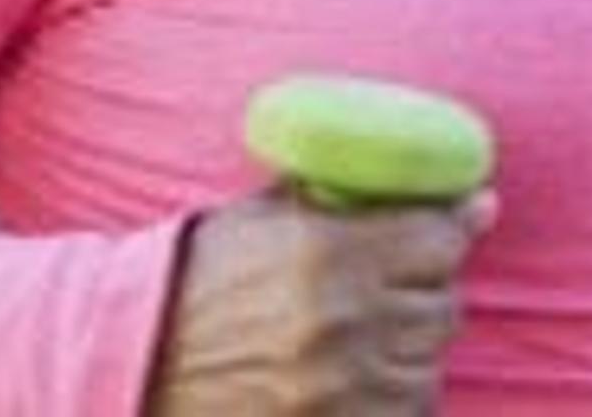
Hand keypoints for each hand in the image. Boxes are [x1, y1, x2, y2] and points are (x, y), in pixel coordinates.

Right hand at [145, 188, 496, 414]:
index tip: (450, 226)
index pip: (440, 239)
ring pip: (429, 369)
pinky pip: (406, 416)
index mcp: (324, 255)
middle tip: (389, 287)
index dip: (446, 231)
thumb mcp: (259, 220)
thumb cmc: (196, 282)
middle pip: (443, 307)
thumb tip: (459, 197)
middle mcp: (340, 324)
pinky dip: (394, 400)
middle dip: (424, 292)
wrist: (132, 366)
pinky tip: (360, 382)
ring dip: (410, 352)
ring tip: (366, 338)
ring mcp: (339, 391)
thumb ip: (345, 200)